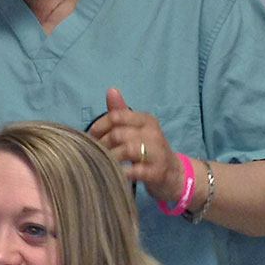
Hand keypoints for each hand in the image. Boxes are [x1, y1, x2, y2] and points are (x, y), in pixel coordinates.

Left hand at [88, 87, 185, 202]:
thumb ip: (121, 112)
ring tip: (103, 163)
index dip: (98, 127)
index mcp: (146, 120)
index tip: (90, 138)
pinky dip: (122, 172)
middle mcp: (153, 133)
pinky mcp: (157, 171)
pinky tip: (115, 174)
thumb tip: (111, 90)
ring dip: (110, 157)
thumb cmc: (148, 149)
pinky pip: (135, 170)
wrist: (174, 173)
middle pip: (118, 134)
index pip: (116, 116)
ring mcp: (157, 152)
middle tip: (95, 153)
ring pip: (127, 149)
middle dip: (102, 144)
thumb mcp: (136, 128)